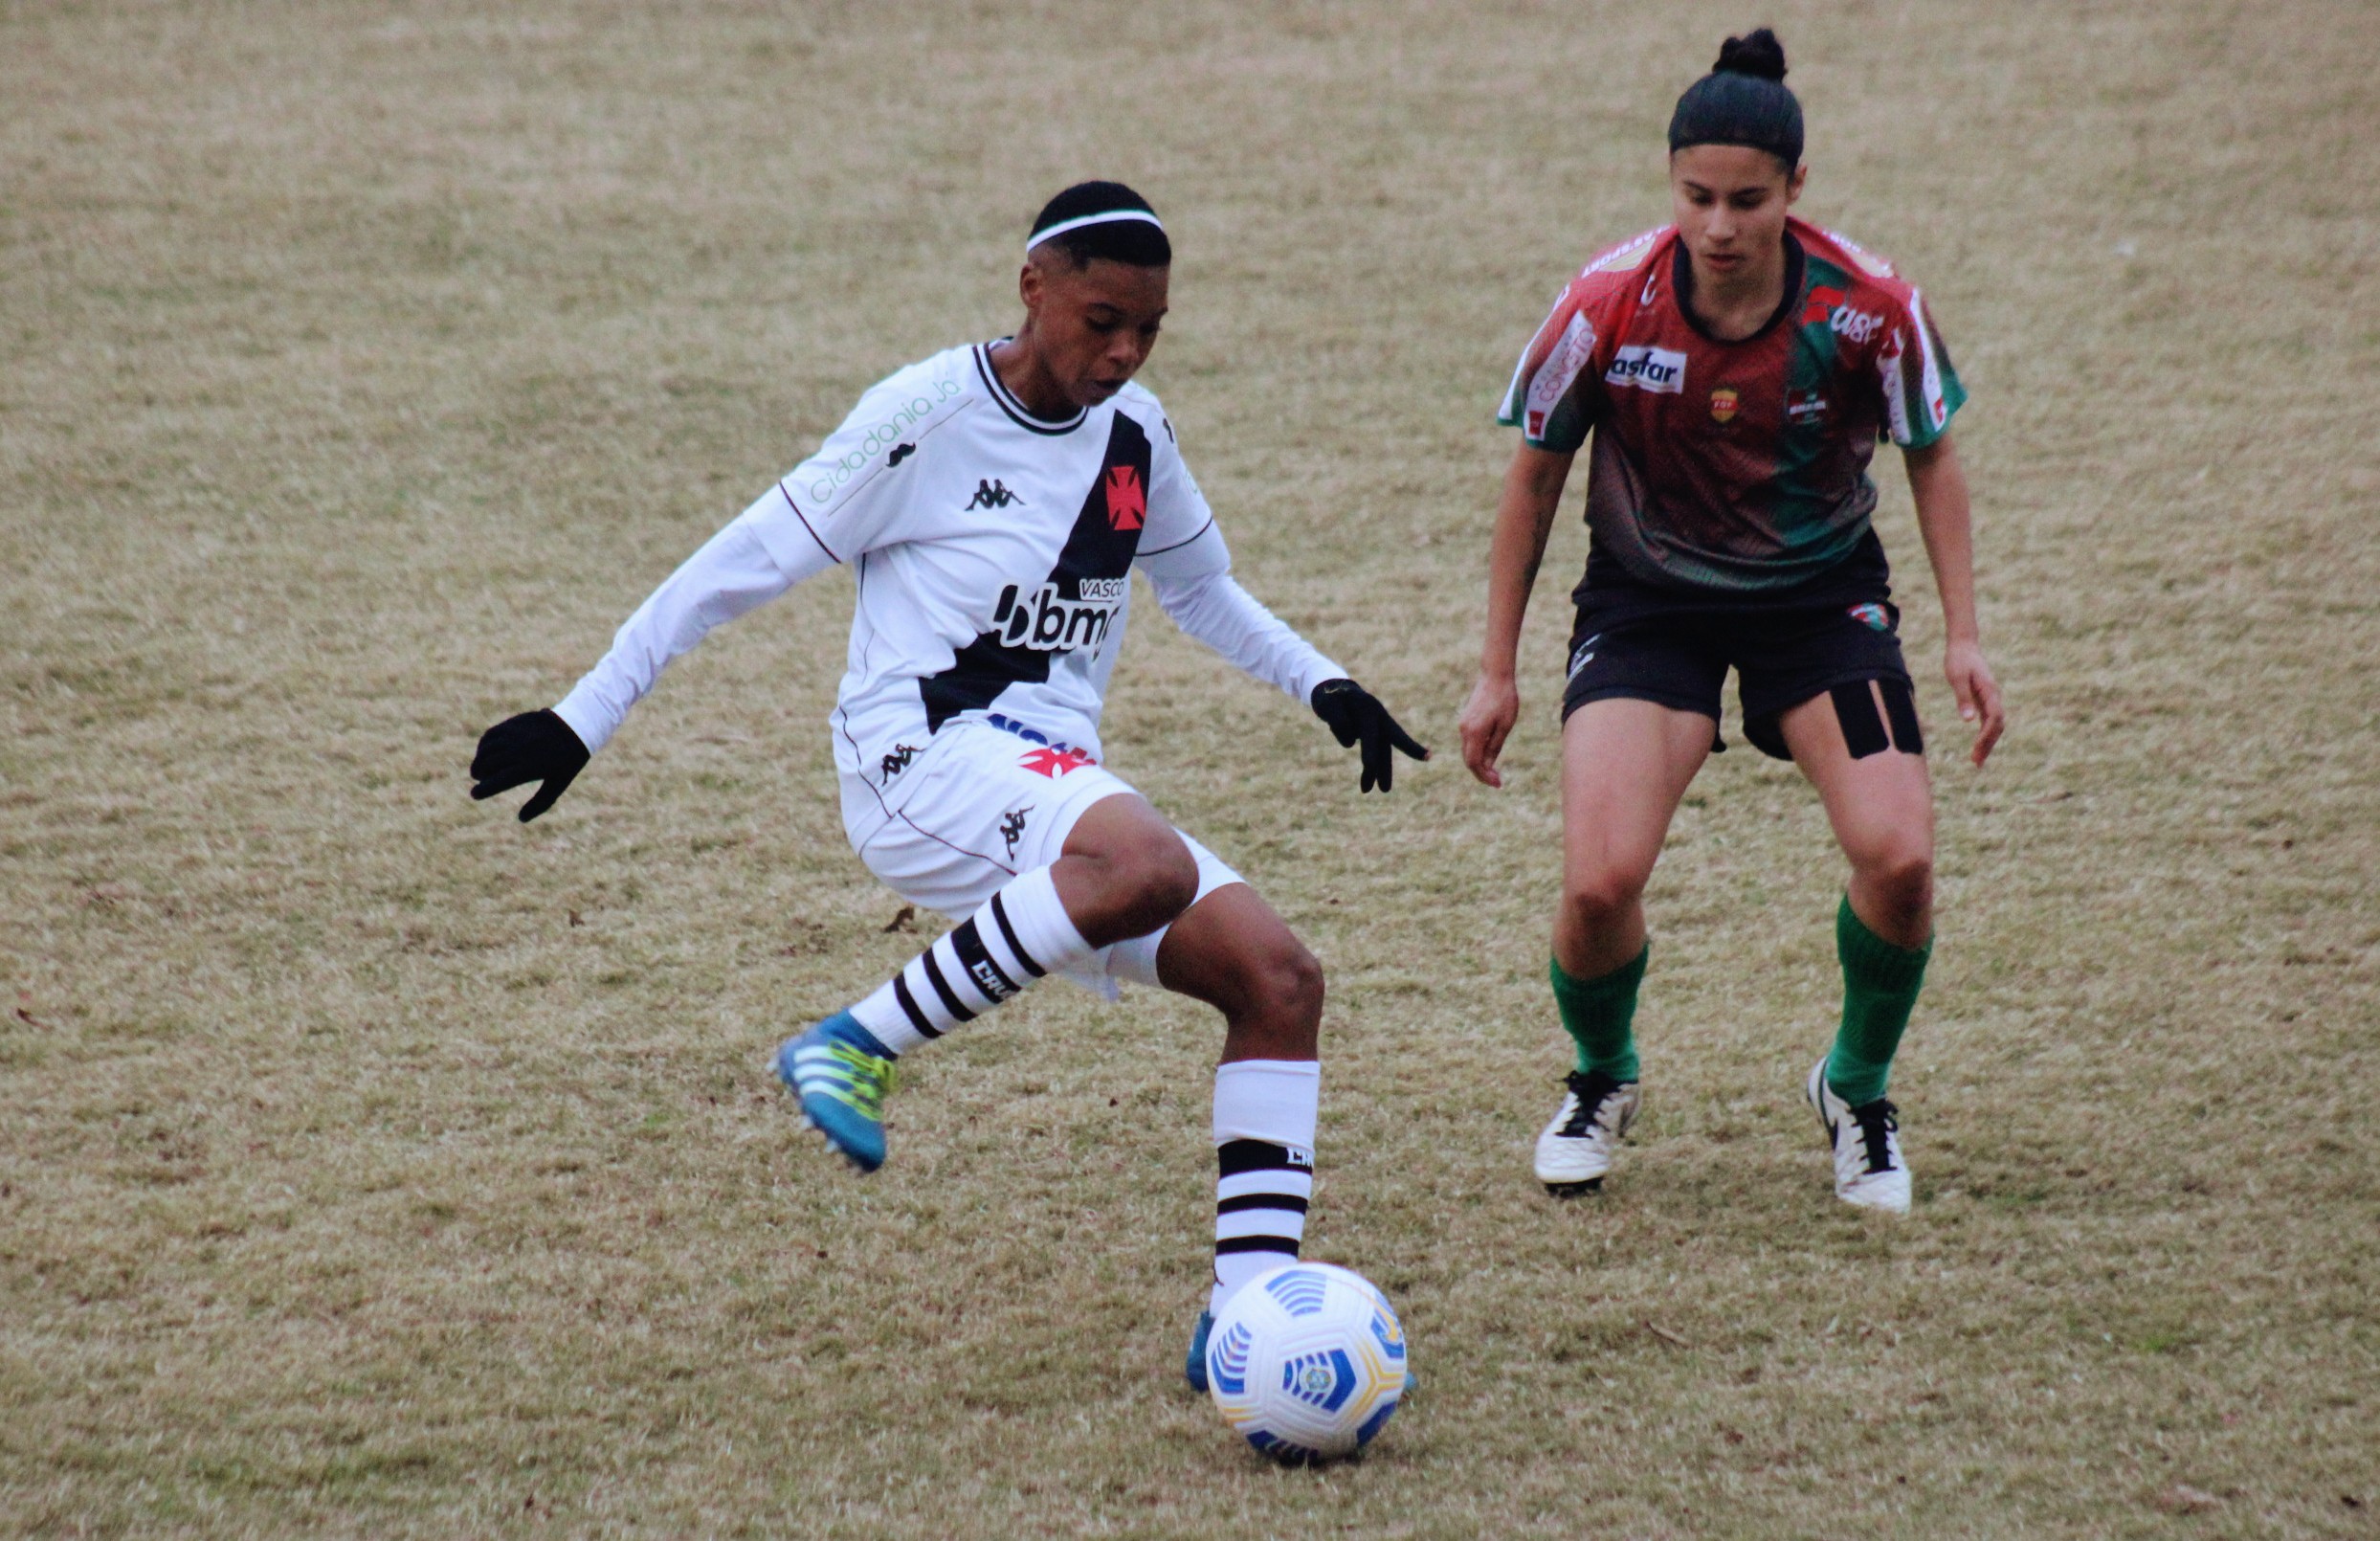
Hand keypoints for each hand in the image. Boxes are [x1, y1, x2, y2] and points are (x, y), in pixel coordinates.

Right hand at [471, 709, 590, 821]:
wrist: (575, 728)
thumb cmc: (567, 762)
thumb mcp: (557, 785)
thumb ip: (539, 804)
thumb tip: (521, 819)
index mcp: (529, 768)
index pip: (497, 781)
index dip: (483, 790)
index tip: (475, 794)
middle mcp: (519, 751)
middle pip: (488, 765)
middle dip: (479, 774)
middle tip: (479, 780)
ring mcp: (515, 735)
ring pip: (487, 749)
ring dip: (479, 760)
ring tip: (479, 769)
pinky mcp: (513, 724)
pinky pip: (491, 734)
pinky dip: (483, 744)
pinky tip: (484, 752)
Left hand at [1310, 678, 1428, 792]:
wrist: (1335, 688)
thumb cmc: (1331, 695)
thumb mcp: (1327, 703)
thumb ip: (1337, 719)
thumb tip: (1352, 742)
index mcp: (1368, 708)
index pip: (1372, 734)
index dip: (1374, 752)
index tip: (1372, 766)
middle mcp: (1377, 717)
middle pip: (1384, 746)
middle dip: (1384, 768)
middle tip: (1385, 790)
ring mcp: (1376, 726)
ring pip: (1381, 751)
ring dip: (1379, 771)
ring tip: (1378, 791)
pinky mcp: (1371, 733)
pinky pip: (1360, 745)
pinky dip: (1356, 749)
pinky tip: (1355, 759)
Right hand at [1457, 672, 1519, 787]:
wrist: (1495, 677)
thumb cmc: (1505, 700)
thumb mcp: (1505, 726)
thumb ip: (1495, 746)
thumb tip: (1489, 765)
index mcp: (1475, 732)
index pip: (1474, 763)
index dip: (1485, 776)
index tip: (1498, 783)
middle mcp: (1465, 730)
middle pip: (1469, 760)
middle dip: (1482, 773)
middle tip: (1498, 780)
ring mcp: (1463, 725)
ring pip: (1468, 752)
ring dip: (1480, 763)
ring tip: (1495, 771)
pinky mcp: (1465, 721)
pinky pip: (1469, 743)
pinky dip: (1477, 752)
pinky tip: (1490, 755)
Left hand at [1943, 640, 2004, 766]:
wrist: (1963, 646)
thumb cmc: (1959, 660)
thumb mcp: (1957, 677)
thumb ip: (1963, 698)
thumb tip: (1968, 720)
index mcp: (1989, 691)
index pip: (1994, 717)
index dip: (1987, 734)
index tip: (1977, 747)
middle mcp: (1993, 696)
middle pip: (1997, 725)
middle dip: (1989, 744)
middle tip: (1977, 762)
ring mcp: (1990, 699)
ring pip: (1994, 724)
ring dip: (1988, 742)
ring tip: (1977, 760)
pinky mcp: (1984, 700)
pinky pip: (1988, 721)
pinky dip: (1984, 734)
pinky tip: (1978, 746)